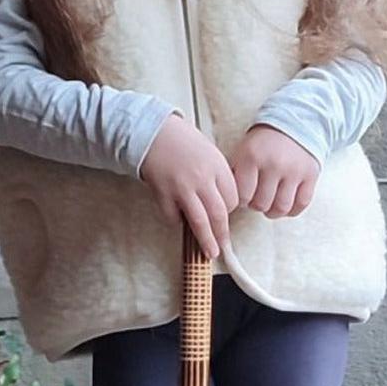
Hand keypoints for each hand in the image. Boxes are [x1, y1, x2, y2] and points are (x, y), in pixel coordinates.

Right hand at [139, 114, 238, 258]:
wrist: (154, 132)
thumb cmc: (183, 141)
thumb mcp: (209, 153)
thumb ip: (218, 176)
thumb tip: (224, 203)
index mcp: (217, 166)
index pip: (232, 198)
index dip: (230, 209)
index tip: (225, 214)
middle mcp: (202, 178)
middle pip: (219, 214)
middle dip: (222, 234)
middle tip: (224, 247)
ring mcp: (182, 188)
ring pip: (200, 222)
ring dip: (207, 240)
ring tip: (211, 252)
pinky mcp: (163, 194)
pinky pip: (174, 217)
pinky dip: (177, 221)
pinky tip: (178, 218)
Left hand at [230, 124, 318, 218]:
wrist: (291, 123)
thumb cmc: (262, 143)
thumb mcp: (243, 151)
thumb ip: (234, 174)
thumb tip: (227, 200)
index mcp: (252, 157)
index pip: (243, 196)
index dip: (242, 200)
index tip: (244, 195)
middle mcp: (274, 164)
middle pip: (261, 204)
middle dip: (257, 205)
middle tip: (257, 198)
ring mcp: (294, 170)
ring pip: (281, 208)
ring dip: (273, 211)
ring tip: (270, 204)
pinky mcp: (311, 175)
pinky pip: (301, 204)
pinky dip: (292, 210)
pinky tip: (285, 203)